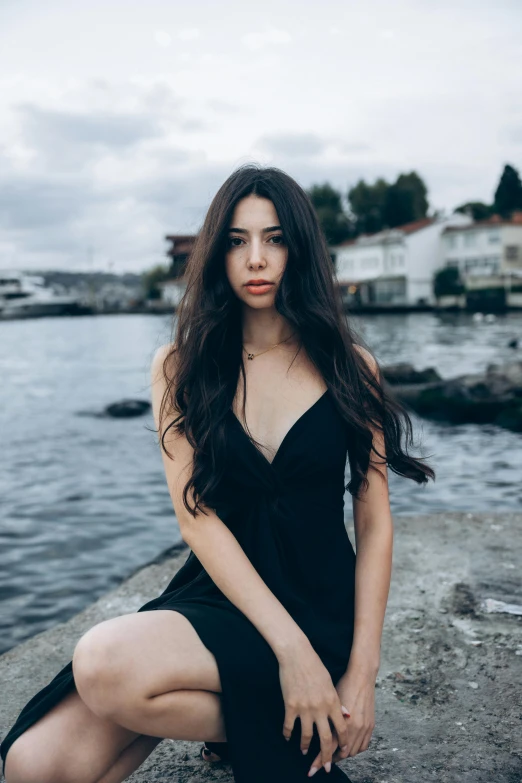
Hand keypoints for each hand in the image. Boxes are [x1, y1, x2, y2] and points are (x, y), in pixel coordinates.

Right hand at [278, 644, 349, 774]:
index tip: (342, 751)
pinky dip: (288, 734)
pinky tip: (287, 738)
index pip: (341, 728)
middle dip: (327, 755)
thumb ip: (337, 701)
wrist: (296, 655)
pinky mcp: (290, 706)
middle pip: (325, 738)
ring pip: (307, 736)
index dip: (342, 742)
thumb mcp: (330, 683)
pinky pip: (290, 726)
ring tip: (303, 752)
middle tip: (327, 767)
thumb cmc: (314, 666)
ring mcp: (305, 708)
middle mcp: (320, 708)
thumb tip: (345, 715)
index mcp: (332, 701)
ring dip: (305, 746)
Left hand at [307, 669, 375, 773]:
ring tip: (334, 755)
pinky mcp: (371, 725)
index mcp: (342, 722)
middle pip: (342, 754)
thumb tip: (317, 732)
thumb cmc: (343, 685)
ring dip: (344, 755)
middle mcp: (355, 727)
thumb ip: (326, 719)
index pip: (329, 747)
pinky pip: (364, 745)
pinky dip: (356, 749)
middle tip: (322, 764)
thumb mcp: (331, 702)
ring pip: (353, 752)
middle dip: (330, 760)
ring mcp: (364, 727)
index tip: (312, 767)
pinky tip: (349, 747)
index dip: (320, 758)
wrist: (362, 675)